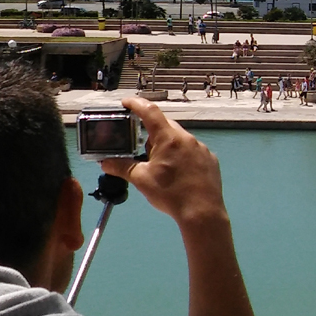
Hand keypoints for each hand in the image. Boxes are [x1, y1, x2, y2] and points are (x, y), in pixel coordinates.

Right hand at [101, 97, 226, 226]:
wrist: (202, 213)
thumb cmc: (170, 194)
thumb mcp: (141, 180)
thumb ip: (122, 167)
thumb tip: (106, 162)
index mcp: (169, 138)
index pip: (150, 111)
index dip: (136, 104)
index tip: (127, 102)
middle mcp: (187, 138)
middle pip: (165, 126)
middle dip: (151, 132)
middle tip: (140, 144)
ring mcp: (201, 148)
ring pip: (179, 139)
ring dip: (167, 145)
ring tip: (158, 163)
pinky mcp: (210, 160)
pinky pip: (192, 151)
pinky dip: (181, 155)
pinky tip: (177, 172)